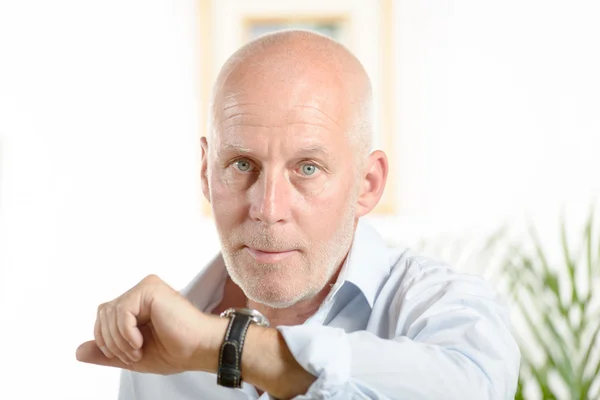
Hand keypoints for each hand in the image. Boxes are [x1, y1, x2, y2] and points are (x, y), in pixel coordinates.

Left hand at [75, 274, 225, 374]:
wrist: (199, 349)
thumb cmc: (176, 351)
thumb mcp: (131, 356)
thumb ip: (106, 353)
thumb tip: (78, 351)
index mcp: (137, 305)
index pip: (104, 316)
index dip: (106, 340)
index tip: (129, 354)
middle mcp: (141, 293)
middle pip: (103, 312)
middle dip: (111, 341)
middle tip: (133, 353)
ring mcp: (146, 288)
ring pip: (110, 312)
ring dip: (119, 340)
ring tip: (139, 349)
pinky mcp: (150, 289)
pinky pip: (122, 310)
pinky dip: (126, 332)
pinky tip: (141, 341)